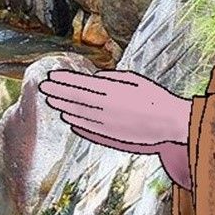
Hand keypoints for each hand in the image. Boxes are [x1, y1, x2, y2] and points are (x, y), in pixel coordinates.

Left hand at [39, 69, 191, 147]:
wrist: (172, 125)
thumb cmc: (155, 97)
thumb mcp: (134, 80)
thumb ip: (112, 79)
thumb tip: (95, 78)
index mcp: (110, 91)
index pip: (79, 84)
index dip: (63, 80)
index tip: (50, 75)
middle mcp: (105, 108)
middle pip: (75, 99)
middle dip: (57, 92)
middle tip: (43, 87)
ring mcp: (107, 125)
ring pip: (79, 115)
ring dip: (64, 107)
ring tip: (52, 101)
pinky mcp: (112, 138)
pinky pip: (89, 131)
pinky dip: (77, 124)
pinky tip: (69, 118)